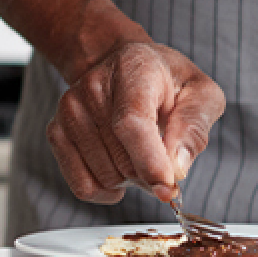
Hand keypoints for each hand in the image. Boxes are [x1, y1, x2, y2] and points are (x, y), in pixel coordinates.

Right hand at [46, 41, 224, 203]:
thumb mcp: (200, 92)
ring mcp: (69, 110)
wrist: (123, 66)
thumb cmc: (166, 81)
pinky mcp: (56, 131)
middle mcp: (92, 88)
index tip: (168, 187)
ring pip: (105, 177)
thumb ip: (194, 126)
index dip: (149, 161)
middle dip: (152, 175)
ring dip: (130, 180)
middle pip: (123, 159)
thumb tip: (177, 167)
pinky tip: (118, 171)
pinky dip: (106, 190)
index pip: (131, 123)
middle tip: (165, 160)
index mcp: (133, 70)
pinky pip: (82, 185)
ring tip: (137, 152)